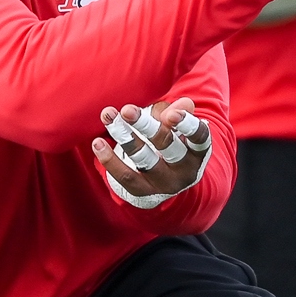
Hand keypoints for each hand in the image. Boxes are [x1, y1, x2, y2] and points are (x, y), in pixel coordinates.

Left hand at [91, 98, 209, 202]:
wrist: (166, 182)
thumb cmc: (173, 143)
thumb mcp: (179, 127)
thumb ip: (180, 112)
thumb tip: (181, 104)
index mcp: (198, 151)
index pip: (198, 137)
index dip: (186, 125)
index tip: (170, 113)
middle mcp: (184, 171)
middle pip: (166, 146)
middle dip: (146, 126)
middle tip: (127, 110)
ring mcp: (163, 184)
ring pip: (143, 159)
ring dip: (124, 136)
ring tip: (108, 116)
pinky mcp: (143, 192)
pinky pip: (125, 176)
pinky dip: (109, 160)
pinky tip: (97, 143)